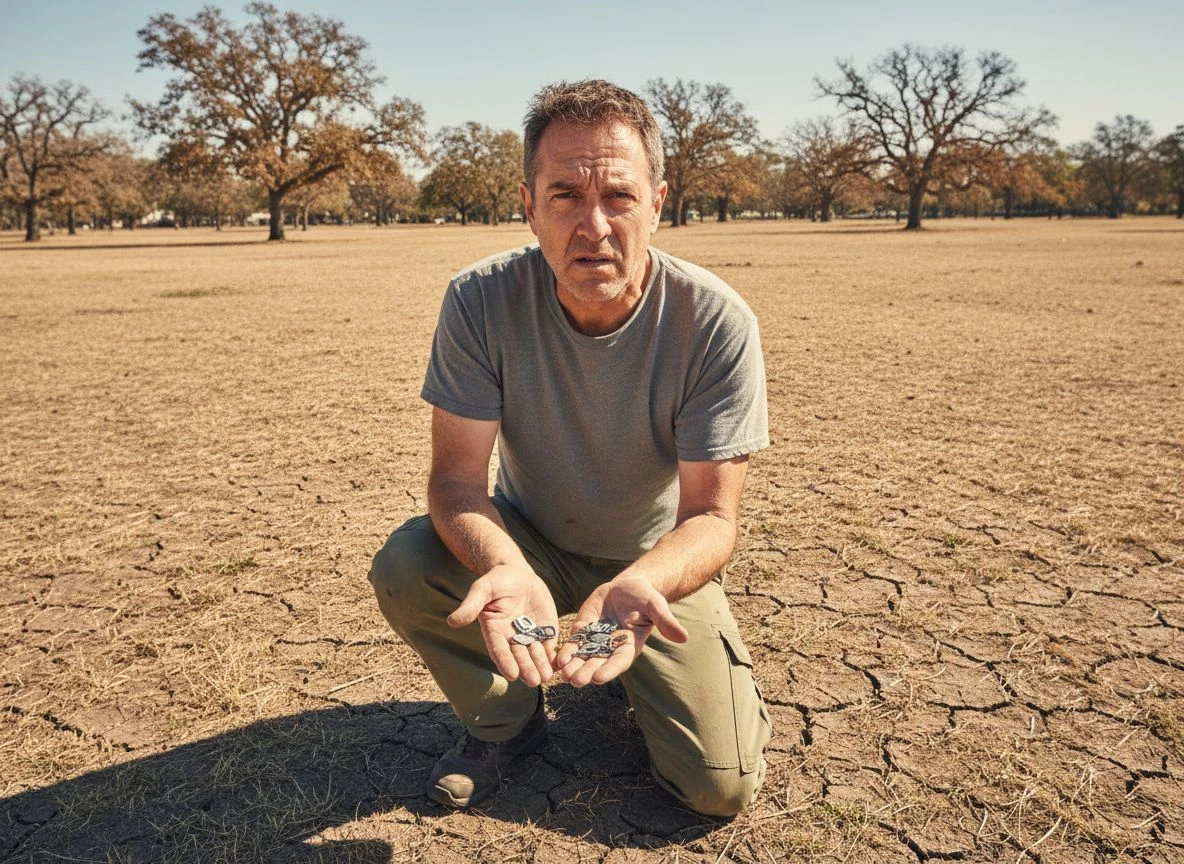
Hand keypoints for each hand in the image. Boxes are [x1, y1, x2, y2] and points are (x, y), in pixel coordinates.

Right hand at [447, 564, 558, 687]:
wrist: (517, 575)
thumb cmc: (496, 581)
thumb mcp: (482, 589)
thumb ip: (471, 605)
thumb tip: (452, 621)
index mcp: (494, 631)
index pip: (499, 649)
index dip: (505, 661)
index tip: (512, 674)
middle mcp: (511, 638)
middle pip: (519, 656)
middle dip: (526, 668)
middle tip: (534, 681)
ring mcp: (529, 635)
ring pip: (535, 654)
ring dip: (541, 666)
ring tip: (546, 677)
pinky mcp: (545, 631)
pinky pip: (550, 646)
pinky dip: (554, 656)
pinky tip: (560, 665)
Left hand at [557, 574, 688, 686]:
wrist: (628, 587)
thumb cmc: (645, 597)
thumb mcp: (656, 605)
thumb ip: (666, 621)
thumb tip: (684, 638)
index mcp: (629, 646)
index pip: (619, 662)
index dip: (609, 670)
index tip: (598, 678)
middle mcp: (611, 647)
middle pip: (597, 664)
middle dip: (586, 672)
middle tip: (575, 681)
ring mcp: (595, 640)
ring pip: (582, 657)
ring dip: (573, 667)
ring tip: (563, 675)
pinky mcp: (583, 630)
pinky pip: (573, 644)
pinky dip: (565, 652)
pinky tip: (556, 659)